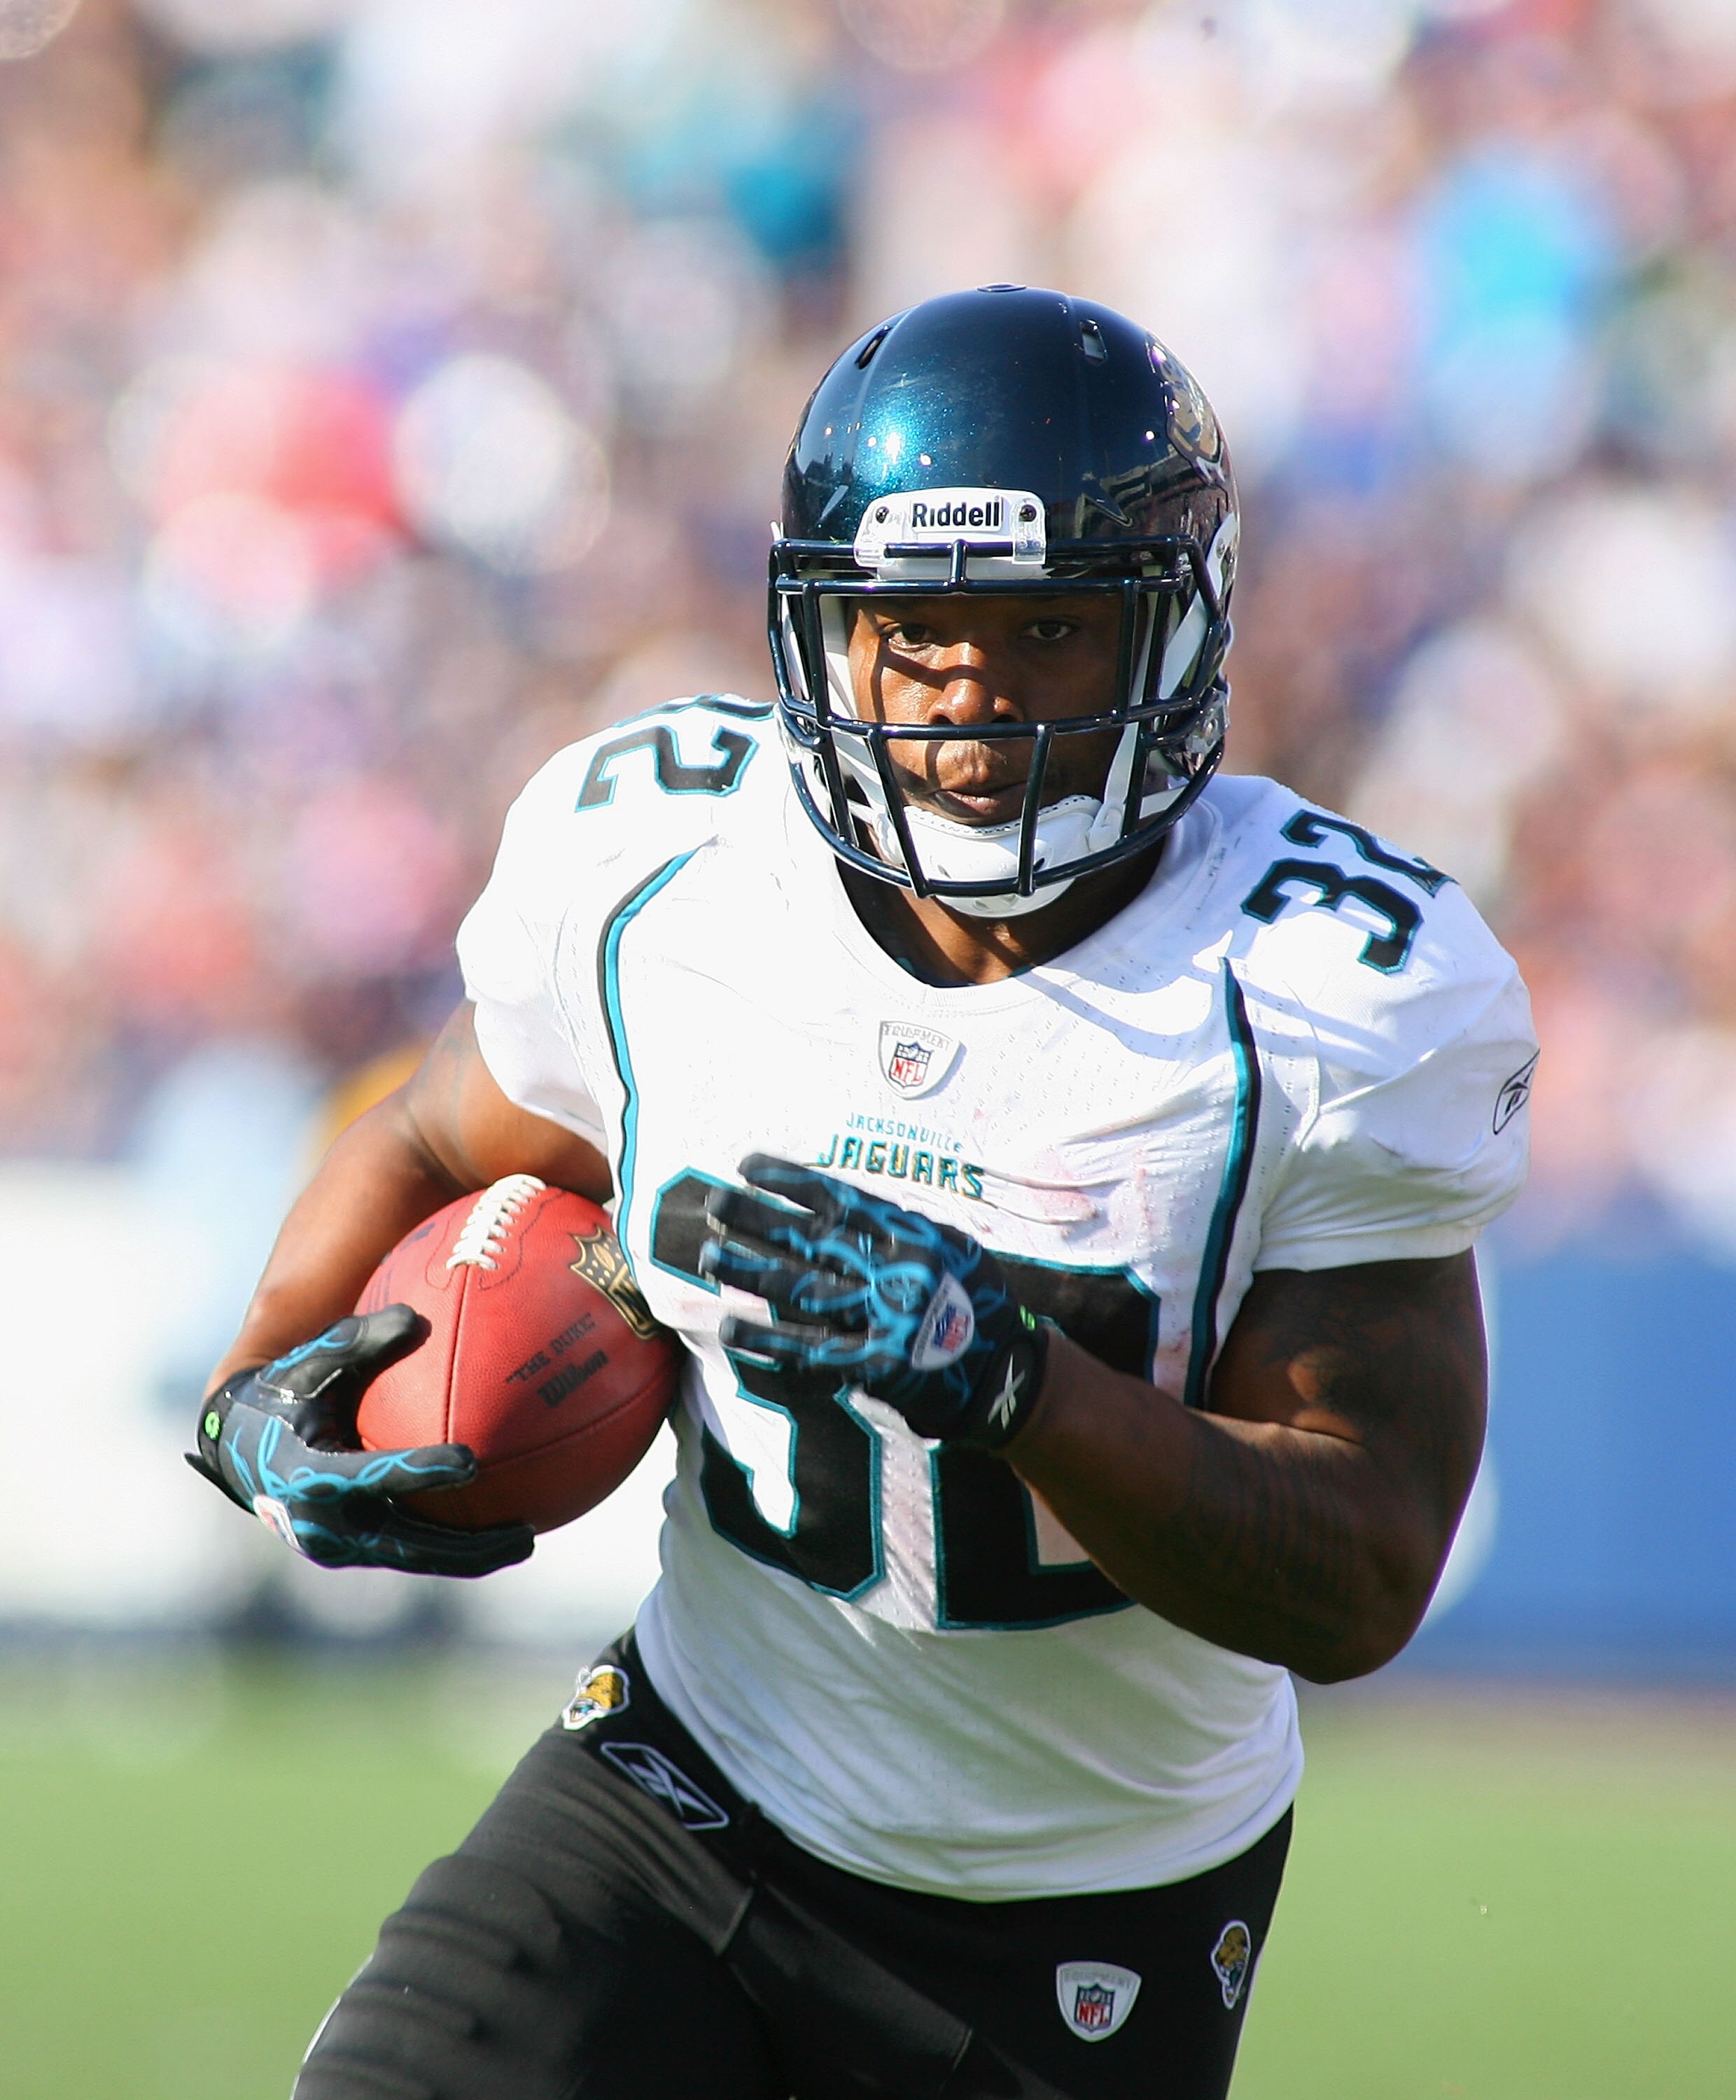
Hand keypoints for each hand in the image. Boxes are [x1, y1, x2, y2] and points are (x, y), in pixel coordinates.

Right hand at [187, 1307, 533, 1577]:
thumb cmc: (282, 1393)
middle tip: (524, 1534)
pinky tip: (499, 1526)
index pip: (374, 1476)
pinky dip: (450, 1544)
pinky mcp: (353, 1550)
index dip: (421, 1469)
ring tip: (525, 1541)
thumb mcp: (310, 1361)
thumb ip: (358, 1340)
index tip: (471, 1461)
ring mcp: (340, 1544)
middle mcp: (324, 1522)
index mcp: (308, 1474)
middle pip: (406, 1543)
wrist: (240, 1449)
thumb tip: (413, 1316)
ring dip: (468, 1554)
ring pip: (413, 1556)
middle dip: (466, 1545)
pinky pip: (408, 1549)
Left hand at [698, 1154, 1048, 1447]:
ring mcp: (883, 1319)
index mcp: (913, 1235)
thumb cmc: (973, 1301)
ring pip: (803, 1289)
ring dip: (752, 1271)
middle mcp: (895, 1271)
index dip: (789, 1179)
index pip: (839, 1199)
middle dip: (758, 1218)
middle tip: (713, 1202)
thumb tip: (833, 1205)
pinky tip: (729, 1326)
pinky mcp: (874, 1364)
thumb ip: (894, 1228)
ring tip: (707, 1255)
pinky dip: (767, 1340)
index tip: (747, 1165)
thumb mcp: (948, 1246)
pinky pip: (811, 1350)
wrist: (1006, 1374)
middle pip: (812, 1239)